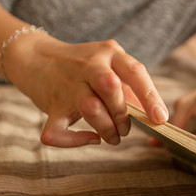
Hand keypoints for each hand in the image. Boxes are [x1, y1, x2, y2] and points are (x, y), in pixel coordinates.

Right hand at [2, 33, 168, 146]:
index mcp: (109, 53)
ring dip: (107, 129)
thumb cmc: (82, 66)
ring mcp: (68, 84)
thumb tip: (151, 114)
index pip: (135, 72)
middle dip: (123, 115)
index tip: (160, 119)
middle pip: (111, 88)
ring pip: (91, 109)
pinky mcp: (51, 104)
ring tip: (113, 137)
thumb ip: (128, 86)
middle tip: (125, 130)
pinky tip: (91, 138)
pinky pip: (60, 130)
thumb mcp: (108, 65)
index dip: (150, 97)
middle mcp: (89, 65)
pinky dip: (75, 142)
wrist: (36, 57)